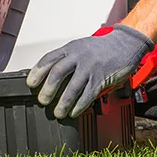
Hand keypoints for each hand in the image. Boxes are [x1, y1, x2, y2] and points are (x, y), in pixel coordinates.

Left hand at [26, 25, 154, 118]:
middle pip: (58, 73)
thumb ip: (66, 59)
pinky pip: (88, 94)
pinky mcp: (101, 78)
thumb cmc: (101, 48)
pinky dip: (79, 105)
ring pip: (73, 87)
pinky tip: (73, 112)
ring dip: (63, 102)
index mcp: (71, 48)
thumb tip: (49, 77)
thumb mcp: (80, 47)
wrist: (125, 44)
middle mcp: (79, 56)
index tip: (30, 83)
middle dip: (48, 89)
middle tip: (42, 101)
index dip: (38, 72)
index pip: (49, 59)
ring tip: (58, 112)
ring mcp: (90, 67)